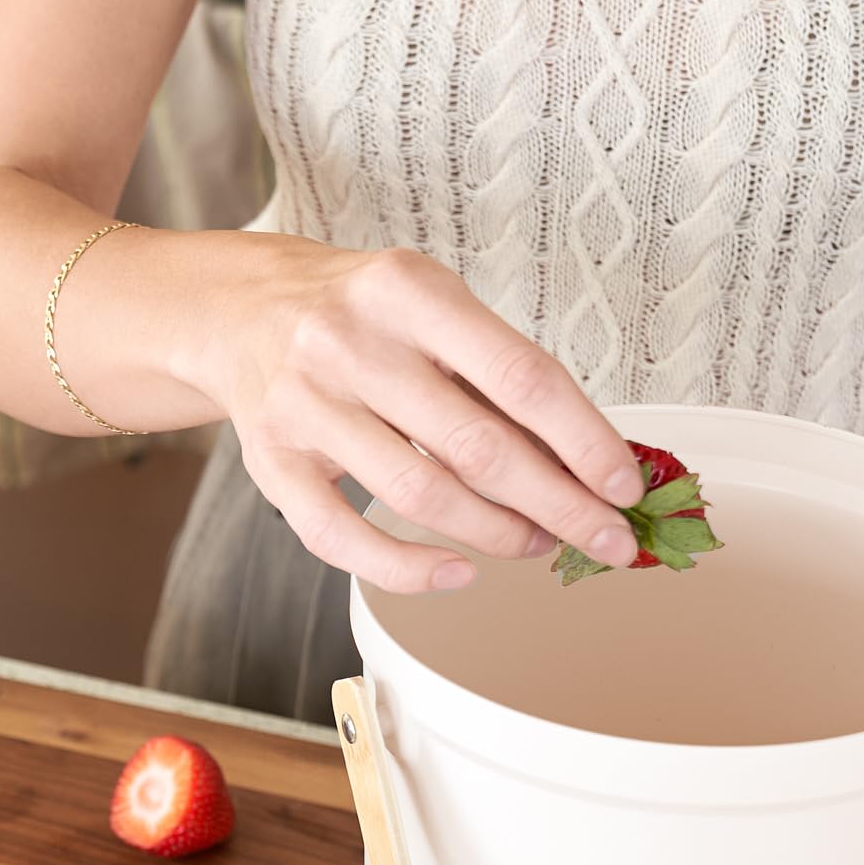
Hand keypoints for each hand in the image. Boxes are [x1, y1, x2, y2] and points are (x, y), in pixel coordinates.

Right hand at [187, 237, 647, 593]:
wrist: (240, 312)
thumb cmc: (356, 315)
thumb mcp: (428, 305)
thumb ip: (492, 371)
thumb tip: (582, 457)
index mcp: (408, 293)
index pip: (521, 377)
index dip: (583, 441)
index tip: (623, 486)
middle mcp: (352, 346)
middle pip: (479, 447)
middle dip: (558, 505)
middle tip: (602, 538)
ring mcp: (307, 408)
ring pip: (421, 496)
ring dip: (495, 534)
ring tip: (536, 544)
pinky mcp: (273, 464)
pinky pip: (343, 537)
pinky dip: (407, 568)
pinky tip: (457, 571)